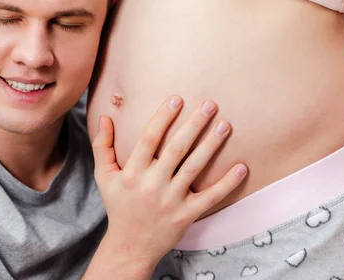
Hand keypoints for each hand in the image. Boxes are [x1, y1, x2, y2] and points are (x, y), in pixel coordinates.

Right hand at [91, 96, 247, 267]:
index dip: (162, 117)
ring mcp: (171, 201)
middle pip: (176, 149)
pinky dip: (227, 183)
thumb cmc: (118, 205)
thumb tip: (104, 116)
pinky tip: (241, 166)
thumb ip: (102, 146)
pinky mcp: (186, 215)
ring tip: (225, 125)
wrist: (130, 245)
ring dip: (211, 145)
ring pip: (194, 168)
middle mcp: (152, 185)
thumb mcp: (103, 176)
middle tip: (210, 104)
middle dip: (194, 124)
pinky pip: (210, 197)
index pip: (148, 139)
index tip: (176, 99)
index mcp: (132, 172)